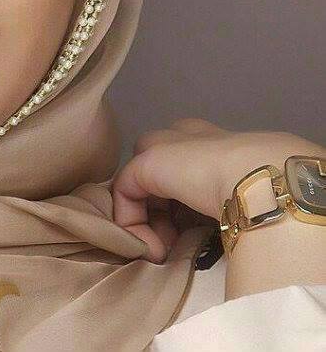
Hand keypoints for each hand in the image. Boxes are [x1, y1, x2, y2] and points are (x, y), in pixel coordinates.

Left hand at [111, 118, 324, 262]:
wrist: (262, 178)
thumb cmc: (264, 190)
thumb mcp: (243, 198)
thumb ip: (216, 205)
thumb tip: (197, 231)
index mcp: (214, 144)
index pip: (186, 166)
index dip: (181, 203)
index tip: (193, 233)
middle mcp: (185, 138)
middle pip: (156, 172)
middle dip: (159, 208)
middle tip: (175, 241)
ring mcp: (162, 146)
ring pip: (138, 183)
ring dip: (147, 222)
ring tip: (167, 250)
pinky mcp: (144, 161)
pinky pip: (124, 193)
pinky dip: (133, 225)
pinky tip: (156, 247)